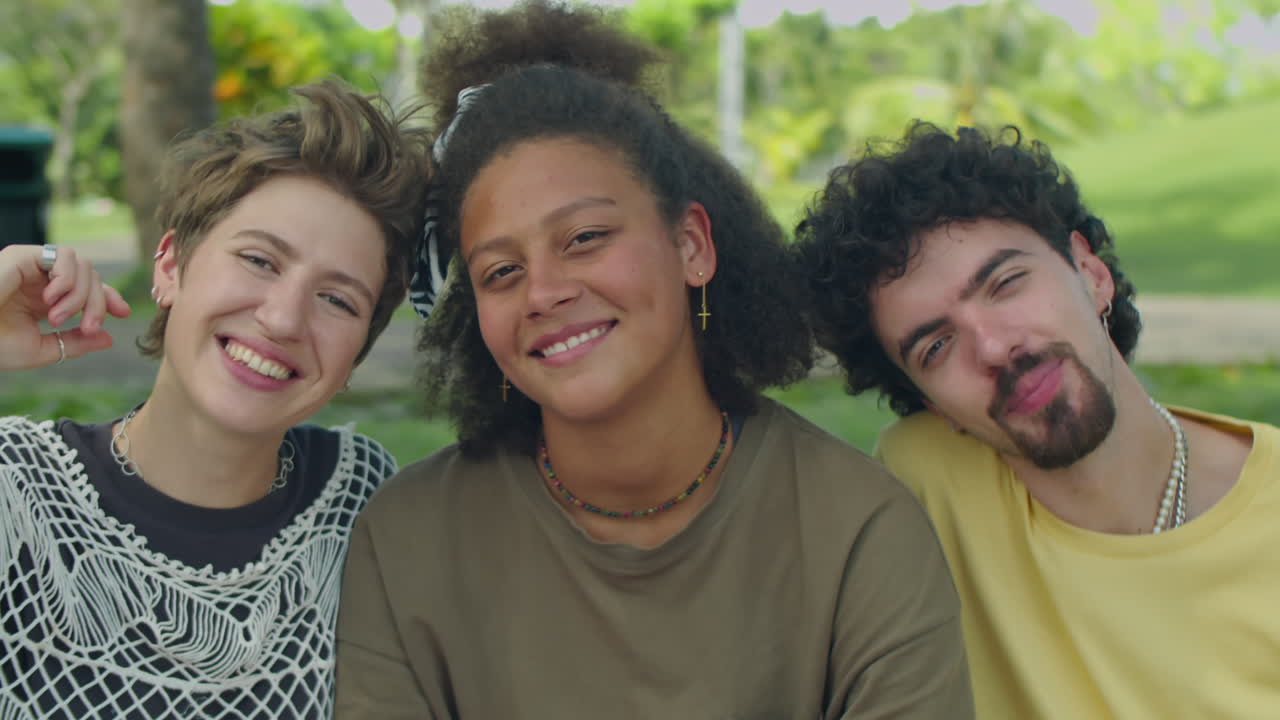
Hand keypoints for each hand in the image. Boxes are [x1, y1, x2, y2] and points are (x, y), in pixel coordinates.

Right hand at [0, 244, 130, 370]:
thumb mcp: (42, 349)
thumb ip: (75, 342)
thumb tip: (109, 337)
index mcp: (44, 298)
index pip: (86, 287)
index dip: (108, 296)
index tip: (123, 312)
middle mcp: (39, 279)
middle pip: (90, 276)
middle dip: (98, 302)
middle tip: (89, 326)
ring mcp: (30, 266)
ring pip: (81, 264)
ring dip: (81, 293)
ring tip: (59, 317)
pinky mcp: (20, 256)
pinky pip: (62, 256)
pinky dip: (67, 280)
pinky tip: (52, 301)